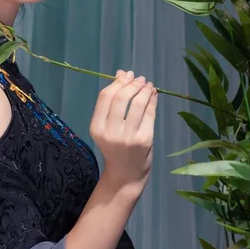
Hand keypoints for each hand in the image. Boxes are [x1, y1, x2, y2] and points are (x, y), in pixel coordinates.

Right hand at [89, 70, 157, 195]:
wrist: (126, 175)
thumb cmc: (115, 147)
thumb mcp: (107, 127)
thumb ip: (112, 102)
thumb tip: (121, 73)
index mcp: (96, 128)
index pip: (105, 97)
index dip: (117, 83)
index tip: (126, 75)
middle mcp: (110, 132)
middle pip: (121, 98)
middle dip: (132, 84)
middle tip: (139, 78)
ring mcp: (128, 137)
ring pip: (138, 104)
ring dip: (144, 90)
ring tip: (148, 84)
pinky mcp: (144, 140)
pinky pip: (150, 114)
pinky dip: (152, 100)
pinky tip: (153, 94)